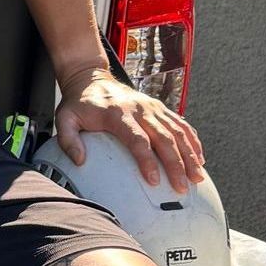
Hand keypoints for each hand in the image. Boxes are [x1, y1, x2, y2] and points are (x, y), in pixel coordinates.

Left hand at [55, 65, 206, 193]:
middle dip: (176, 164)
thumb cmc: (79, 104)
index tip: (154, 180)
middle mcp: (140, 109)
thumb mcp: (65, 119)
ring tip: (197, 177)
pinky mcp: (159, 108)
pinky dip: (193, 141)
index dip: (147, 160)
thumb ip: (68, 141)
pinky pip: (181, 124)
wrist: (91, 78)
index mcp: (117, 114)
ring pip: (178, 132)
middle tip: (182, 187)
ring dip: (190, 155)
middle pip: (164, 138)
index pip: (137, 140)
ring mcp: (152, 107)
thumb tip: (80, 161)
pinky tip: (200, 158)